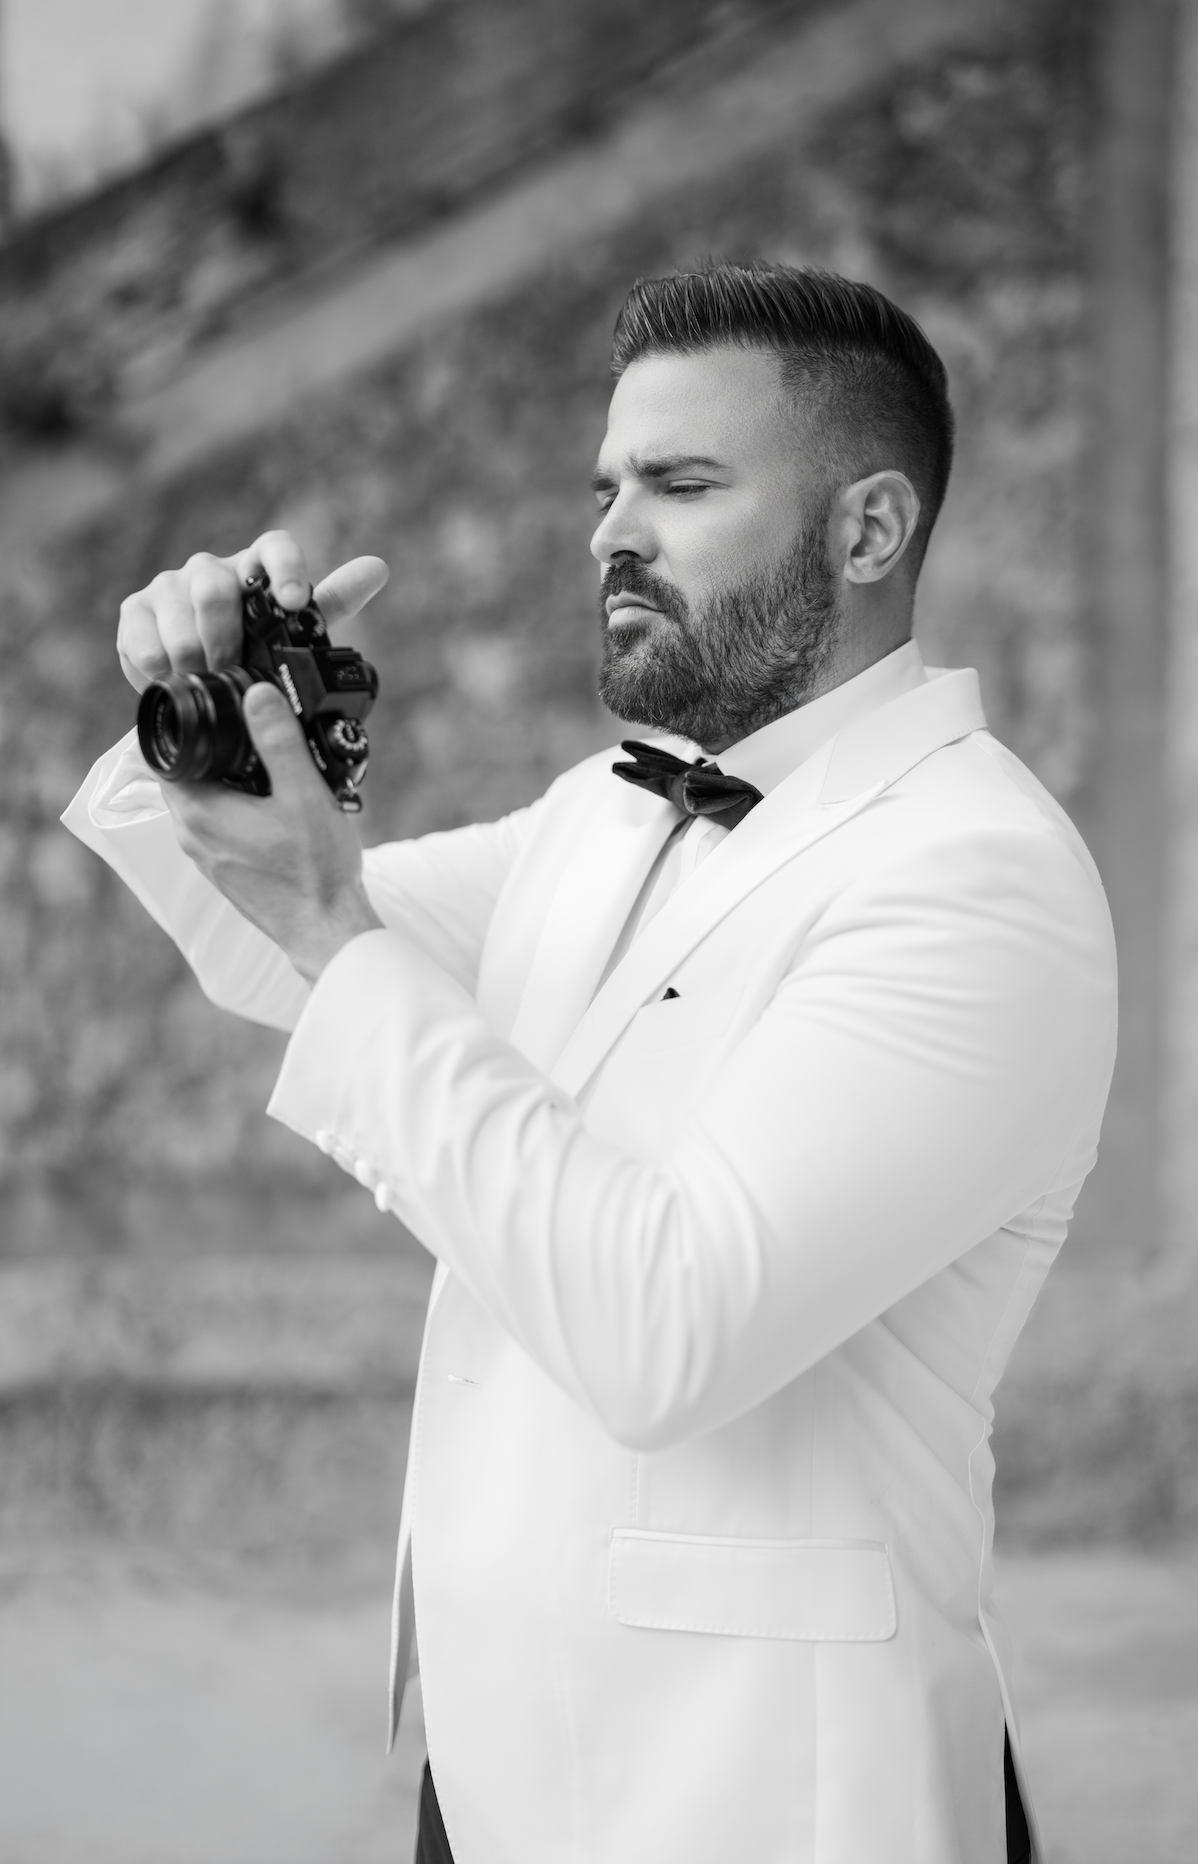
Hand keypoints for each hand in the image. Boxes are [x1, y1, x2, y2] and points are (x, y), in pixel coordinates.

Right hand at [117, 529, 388, 690]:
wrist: (201, 679)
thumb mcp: (295, 632)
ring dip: (193, 655)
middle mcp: (211, 569)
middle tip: (232, 668)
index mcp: (256, 568)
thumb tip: (379, 568)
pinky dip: (157, 666)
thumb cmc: (255, 647)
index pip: (274, 547)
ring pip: (178, 613)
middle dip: (224, 636)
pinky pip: (142, 637)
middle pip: (215, 586)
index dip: (286, 569)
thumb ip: (333, 602)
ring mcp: (169, 586)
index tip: (294, 601)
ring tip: (204, 678)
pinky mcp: (135, 610)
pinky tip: (170, 678)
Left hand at [163, 682, 382, 983]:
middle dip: (218, 752)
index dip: (189, 727)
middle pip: (190, 775)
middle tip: (259, 736)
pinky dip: (242, 808)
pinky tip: (280, 808)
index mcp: (199, 813)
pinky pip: (223, 825)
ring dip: (233, 781)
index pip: (169, 755)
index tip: (220, 712)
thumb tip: (257, 695)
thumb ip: (278, 741)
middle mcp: (193, 837)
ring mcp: (208, 858)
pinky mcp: (227, 871)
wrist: (326, 930)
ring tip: (276, 771)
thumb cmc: (315, 870)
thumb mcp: (303, 793)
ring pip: (208, 801)